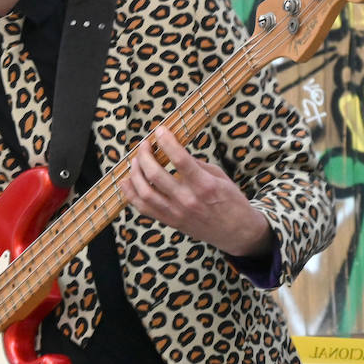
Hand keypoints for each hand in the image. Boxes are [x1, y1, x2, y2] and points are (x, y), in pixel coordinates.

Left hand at [120, 127, 272, 257]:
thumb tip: (175, 151)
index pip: (180, 159)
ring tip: (136, 160)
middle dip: (144, 155)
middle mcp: (188, 200)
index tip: (160, 130)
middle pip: (155, 175)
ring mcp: (177, 214)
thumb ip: (196, 164)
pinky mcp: (171, 222)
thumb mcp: (220, 177)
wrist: (238, 233)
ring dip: (135, 173)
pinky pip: (144, 209)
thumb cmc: (231, 201)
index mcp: (204, 185)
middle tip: (144, 145)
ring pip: (145, 192)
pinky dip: (131, 194)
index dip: (167, 141)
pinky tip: (126, 181)